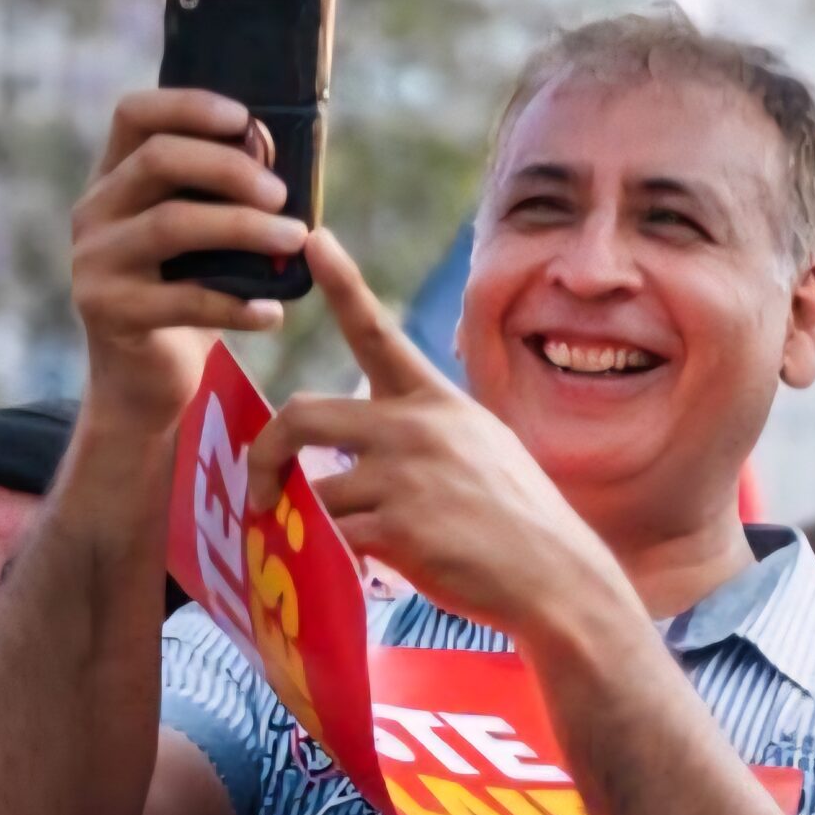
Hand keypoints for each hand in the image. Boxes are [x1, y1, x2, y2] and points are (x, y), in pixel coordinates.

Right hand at [70, 89, 301, 430]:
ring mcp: (94, 260)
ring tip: (295, 239)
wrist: (148, 373)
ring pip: (172, 224)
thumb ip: (227, 194)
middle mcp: (95, 209)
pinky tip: (274, 313)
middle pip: (159, 159)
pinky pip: (182, 299)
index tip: (245, 118)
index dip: (189, 105)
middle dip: (231, 168)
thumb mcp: (203, 231)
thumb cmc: (190, 286)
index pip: (134, 114)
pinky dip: (238, 304)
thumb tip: (291, 163)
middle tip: (282, 194)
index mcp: (117, 176)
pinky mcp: (107, 311)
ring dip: (244, 228)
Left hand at [247, 231, 627, 642]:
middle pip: (303, 414)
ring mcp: (406, 473)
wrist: (556, 575)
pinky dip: (336, 561)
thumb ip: (421, 436)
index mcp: (438, 401)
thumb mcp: (480, 451)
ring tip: (332, 551)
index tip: (314, 239)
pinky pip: (330, 537)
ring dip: (310, 526)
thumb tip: (352, 451)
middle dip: (266, 454)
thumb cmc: (518, 522)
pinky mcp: (397, 524)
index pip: (378, 331)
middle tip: (258, 492)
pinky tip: (372, 572)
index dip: (341, 283)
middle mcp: (418, 425)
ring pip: (311, 490)